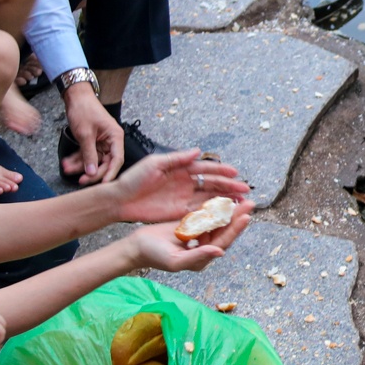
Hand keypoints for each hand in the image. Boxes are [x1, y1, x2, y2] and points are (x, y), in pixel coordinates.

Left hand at [61, 84, 124, 185]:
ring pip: (93, 160)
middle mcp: (111, 141)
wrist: (76, 97)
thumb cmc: (84, 110)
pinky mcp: (92, 142)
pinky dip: (77, 159)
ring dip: (81, 166)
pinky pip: (86, 154)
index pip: (117, 160)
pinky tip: (67, 162)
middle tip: (81, 180)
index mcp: (115, 137)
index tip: (104, 184)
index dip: (110, 173)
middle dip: (92, 172)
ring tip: (67, 168)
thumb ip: (89, 155)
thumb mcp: (85, 134)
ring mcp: (101, 142)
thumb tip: (91, 172)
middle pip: (105, 163)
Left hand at [106, 147, 249, 223]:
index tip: (235, 173)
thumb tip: (197, 151)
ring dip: (225, 199)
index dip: (221, 170)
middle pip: (212, 184)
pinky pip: (200, 211)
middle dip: (229, 186)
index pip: (206, 168)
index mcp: (181, 168)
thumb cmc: (133, 178)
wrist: (120, 200)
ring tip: (240, 202)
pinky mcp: (180, 211)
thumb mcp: (154, 164)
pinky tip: (225, 213)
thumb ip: (176, 159)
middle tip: (245, 190)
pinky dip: (214, 212)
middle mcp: (186, 182)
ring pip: (210, 198)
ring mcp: (184, 197)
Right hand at [116, 210, 253, 272]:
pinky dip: (214, 207)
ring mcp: (197, 236)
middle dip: (237, 217)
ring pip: (217, 222)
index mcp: (202, 258)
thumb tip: (220, 252)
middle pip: (224, 231)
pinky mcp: (190, 225)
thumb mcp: (175, 259)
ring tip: (240, 197)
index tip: (246, 216)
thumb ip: (197, 257)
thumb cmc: (154, 255)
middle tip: (249, 202)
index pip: (223, 242)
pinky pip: (206, 216)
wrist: (136, 246)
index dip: (235, 230)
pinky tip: (223, 196)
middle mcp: (203, 247)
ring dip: (229, 211)